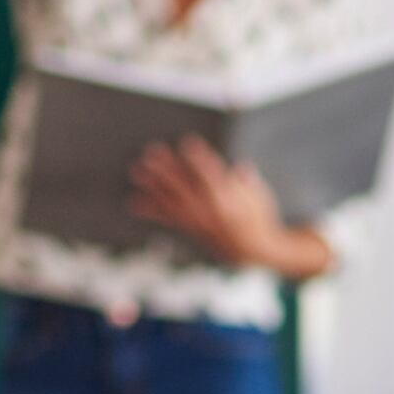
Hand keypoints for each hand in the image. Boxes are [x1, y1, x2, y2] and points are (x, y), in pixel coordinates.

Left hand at [131, 137, 291, 266]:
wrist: (250, 251)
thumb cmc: (257, 217)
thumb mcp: (259, 196)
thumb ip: (247, 180)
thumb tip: (241, 167)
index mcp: (230, 200)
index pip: (213, 174)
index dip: (199, 158)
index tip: (187, 142)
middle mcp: (209, 212)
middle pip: (185, 185)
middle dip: (166, 169)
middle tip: (151, 153)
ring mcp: (196, 221)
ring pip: (171, 200)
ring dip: (152, 185)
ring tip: (137, 171)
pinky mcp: (189, 229)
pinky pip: (167, 219)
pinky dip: (150, 210)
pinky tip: (134, 201)